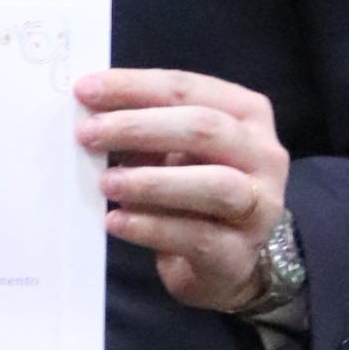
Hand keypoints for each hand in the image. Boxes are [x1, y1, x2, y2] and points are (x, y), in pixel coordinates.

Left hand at [76, 67, 288, 312]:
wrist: (222, 263)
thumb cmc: (194, 195)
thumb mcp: (174, 154)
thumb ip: (145, 132)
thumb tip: (91, 117)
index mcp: (246, 115)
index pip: (188, 89)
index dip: (135, 87)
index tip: (85, 90)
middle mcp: (262, 155)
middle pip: (204, 128)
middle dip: (139, 127)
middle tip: (88, 134)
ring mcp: (258, 206)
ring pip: (213, 184)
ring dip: (152, 181)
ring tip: (106, 183)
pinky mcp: (238, 253)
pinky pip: (196, 236)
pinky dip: (151, 227)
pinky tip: (117, 221)